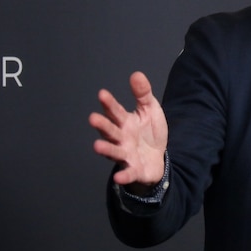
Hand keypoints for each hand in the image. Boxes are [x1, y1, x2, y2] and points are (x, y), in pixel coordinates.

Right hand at [90, 71, 167, 187]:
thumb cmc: (149, 132)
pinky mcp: (134, 170)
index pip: (115, 111)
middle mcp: (121, 138)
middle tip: (92, 118)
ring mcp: (126, 154)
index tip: (102, 94)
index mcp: (125, 122)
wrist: (158, 158)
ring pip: (114, 151)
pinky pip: (128, 173)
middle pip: (110, 131)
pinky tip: (118, 177)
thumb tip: (136, 74)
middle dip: (102, 125)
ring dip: (106, 149)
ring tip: (96, 146)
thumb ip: (142, 94)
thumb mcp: (149, 110)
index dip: (109, 103)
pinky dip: (123, 175)